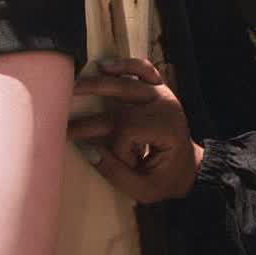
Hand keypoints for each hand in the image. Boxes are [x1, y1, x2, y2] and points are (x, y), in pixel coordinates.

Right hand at [69, 56, 203, 202]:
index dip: (117, 148)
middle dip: (92, 107)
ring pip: (129, 80)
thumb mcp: (144, 190)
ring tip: (76, 84)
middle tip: (65, 110)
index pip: (129, 130)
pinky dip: (125, 64)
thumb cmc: (166, 180)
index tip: (121, 162)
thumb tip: (87, 150)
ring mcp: (163, 93)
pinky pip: (143, 68)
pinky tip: (104, 66)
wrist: (190, 168)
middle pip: (123, 100)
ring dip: (100, 81)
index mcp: (166, 130)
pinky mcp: (160, 87)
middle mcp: (165, 106)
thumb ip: (115, 173)